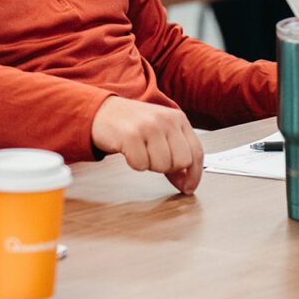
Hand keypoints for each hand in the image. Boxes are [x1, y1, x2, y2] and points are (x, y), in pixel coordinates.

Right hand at [90, 96, 204, 193]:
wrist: (102, 111)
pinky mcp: (131, 135)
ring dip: (149, 165)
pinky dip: (134, 164)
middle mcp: (166, 120)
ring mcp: (148, 126)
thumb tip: (186, 182)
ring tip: (140, 151)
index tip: (188, 187)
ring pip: (162, 166)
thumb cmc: (132, 123)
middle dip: (168, 168)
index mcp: (178, 118)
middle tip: (153, 158)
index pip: (196, 152)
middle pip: (181, 162)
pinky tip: (129, 150)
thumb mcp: (160, 132)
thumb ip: (175, 152)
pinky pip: (141, 165)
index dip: (194, 175)